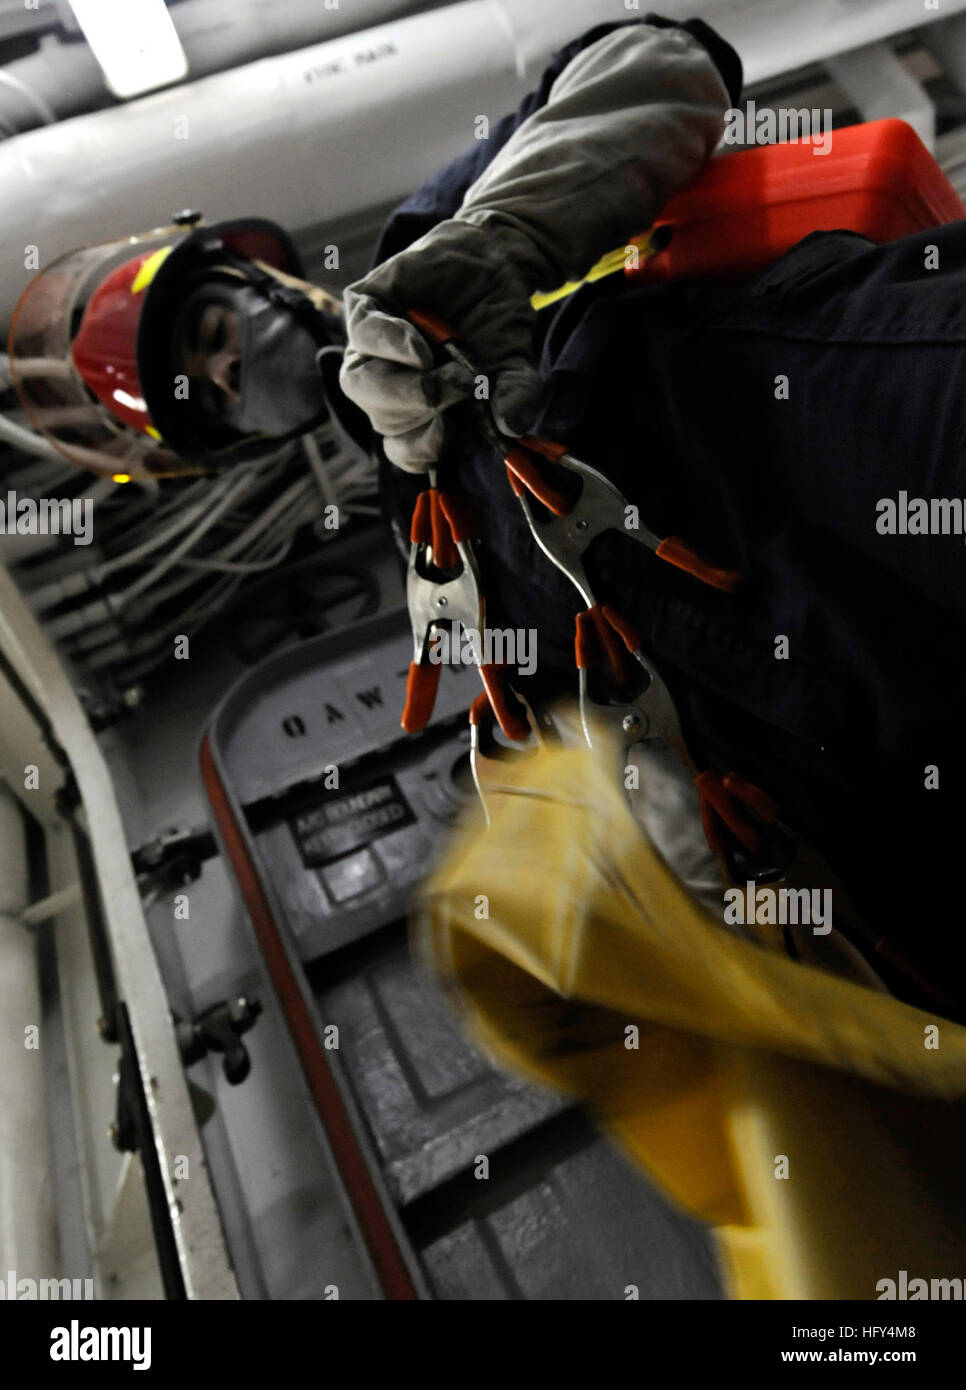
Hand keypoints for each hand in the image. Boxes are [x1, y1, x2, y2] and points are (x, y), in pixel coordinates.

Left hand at [338, 218, 544, 471]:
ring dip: (398, 386)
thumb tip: (512, 426)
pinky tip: (418, 346)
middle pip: (382, 419)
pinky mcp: (365, 308)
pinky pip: (362, 334)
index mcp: (419, 411)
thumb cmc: (497, 323)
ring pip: (359, 383)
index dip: (421, 448)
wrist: (495, 260)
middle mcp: (388, 385)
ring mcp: (371, 349)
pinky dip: (389, 344)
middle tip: (459, 387)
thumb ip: (516, 396)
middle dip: (420, 407)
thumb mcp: (514, 364)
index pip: (404, 448)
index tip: (446, 434)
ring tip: (434, 366)